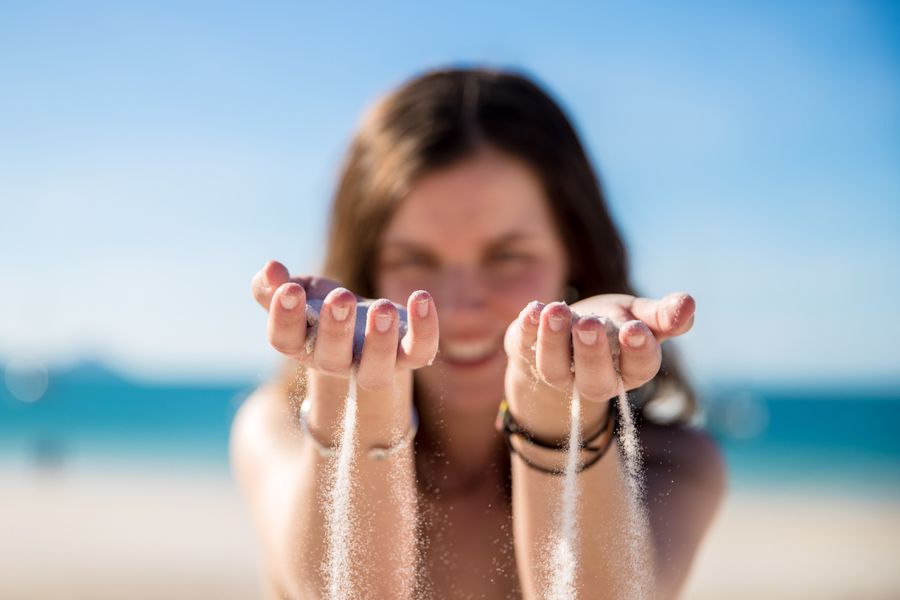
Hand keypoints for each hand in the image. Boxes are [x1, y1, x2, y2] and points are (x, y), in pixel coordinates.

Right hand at [251, 260, 438, 391]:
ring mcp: (373, 365)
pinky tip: (420, 297)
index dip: (284, 318)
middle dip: (335, 329)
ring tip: (381, 308)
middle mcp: (335, 363)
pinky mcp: (408, 357)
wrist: (365, 326)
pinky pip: (419, 351)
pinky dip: (424, 328)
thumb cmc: (324, 308)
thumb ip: (275, 285)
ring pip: (375, 371)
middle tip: (340, 297)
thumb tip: (271, 268)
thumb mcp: (300, 292)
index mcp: (302, 345)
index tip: (290, 290)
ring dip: (378, 341)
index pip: (284, 340)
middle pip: (331, 358)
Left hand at [502, 292, 694, 435]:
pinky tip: (533, 308)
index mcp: (629, 370)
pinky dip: (526, 329)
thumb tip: (689, 304)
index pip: (640, 369)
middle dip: (592, 351)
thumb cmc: (611, 324)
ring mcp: (558, 372)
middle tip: (590, 323)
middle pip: (594, 378)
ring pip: (554, 368)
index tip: (633, 328)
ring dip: (554, 339)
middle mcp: (593, 379)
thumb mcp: (639, 315)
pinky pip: (523, 348)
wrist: (566, 332)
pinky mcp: (526, 355)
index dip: (638, 351)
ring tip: (556, 309)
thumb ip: (663, 314)